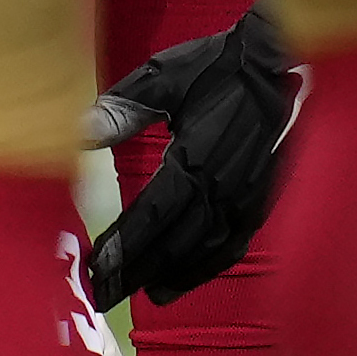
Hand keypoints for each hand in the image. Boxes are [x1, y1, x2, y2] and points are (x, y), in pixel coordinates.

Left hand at [82, 5, 300, 307]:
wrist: (278, 61)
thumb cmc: (215, 66)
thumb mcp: (162, 78)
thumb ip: (122, 109)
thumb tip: (78, 132)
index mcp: (195, 160)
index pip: (151, 216)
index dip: (123, 247)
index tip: (96, 269)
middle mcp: (223, 188)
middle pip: (174, 244)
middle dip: (138, 271)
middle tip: (105, 294)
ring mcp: (246, 197)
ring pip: (206, 250)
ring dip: (175, 275)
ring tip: (145, 294)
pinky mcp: (262, 197)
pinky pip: (235, 242)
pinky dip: (211, 263)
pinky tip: (191, 273)